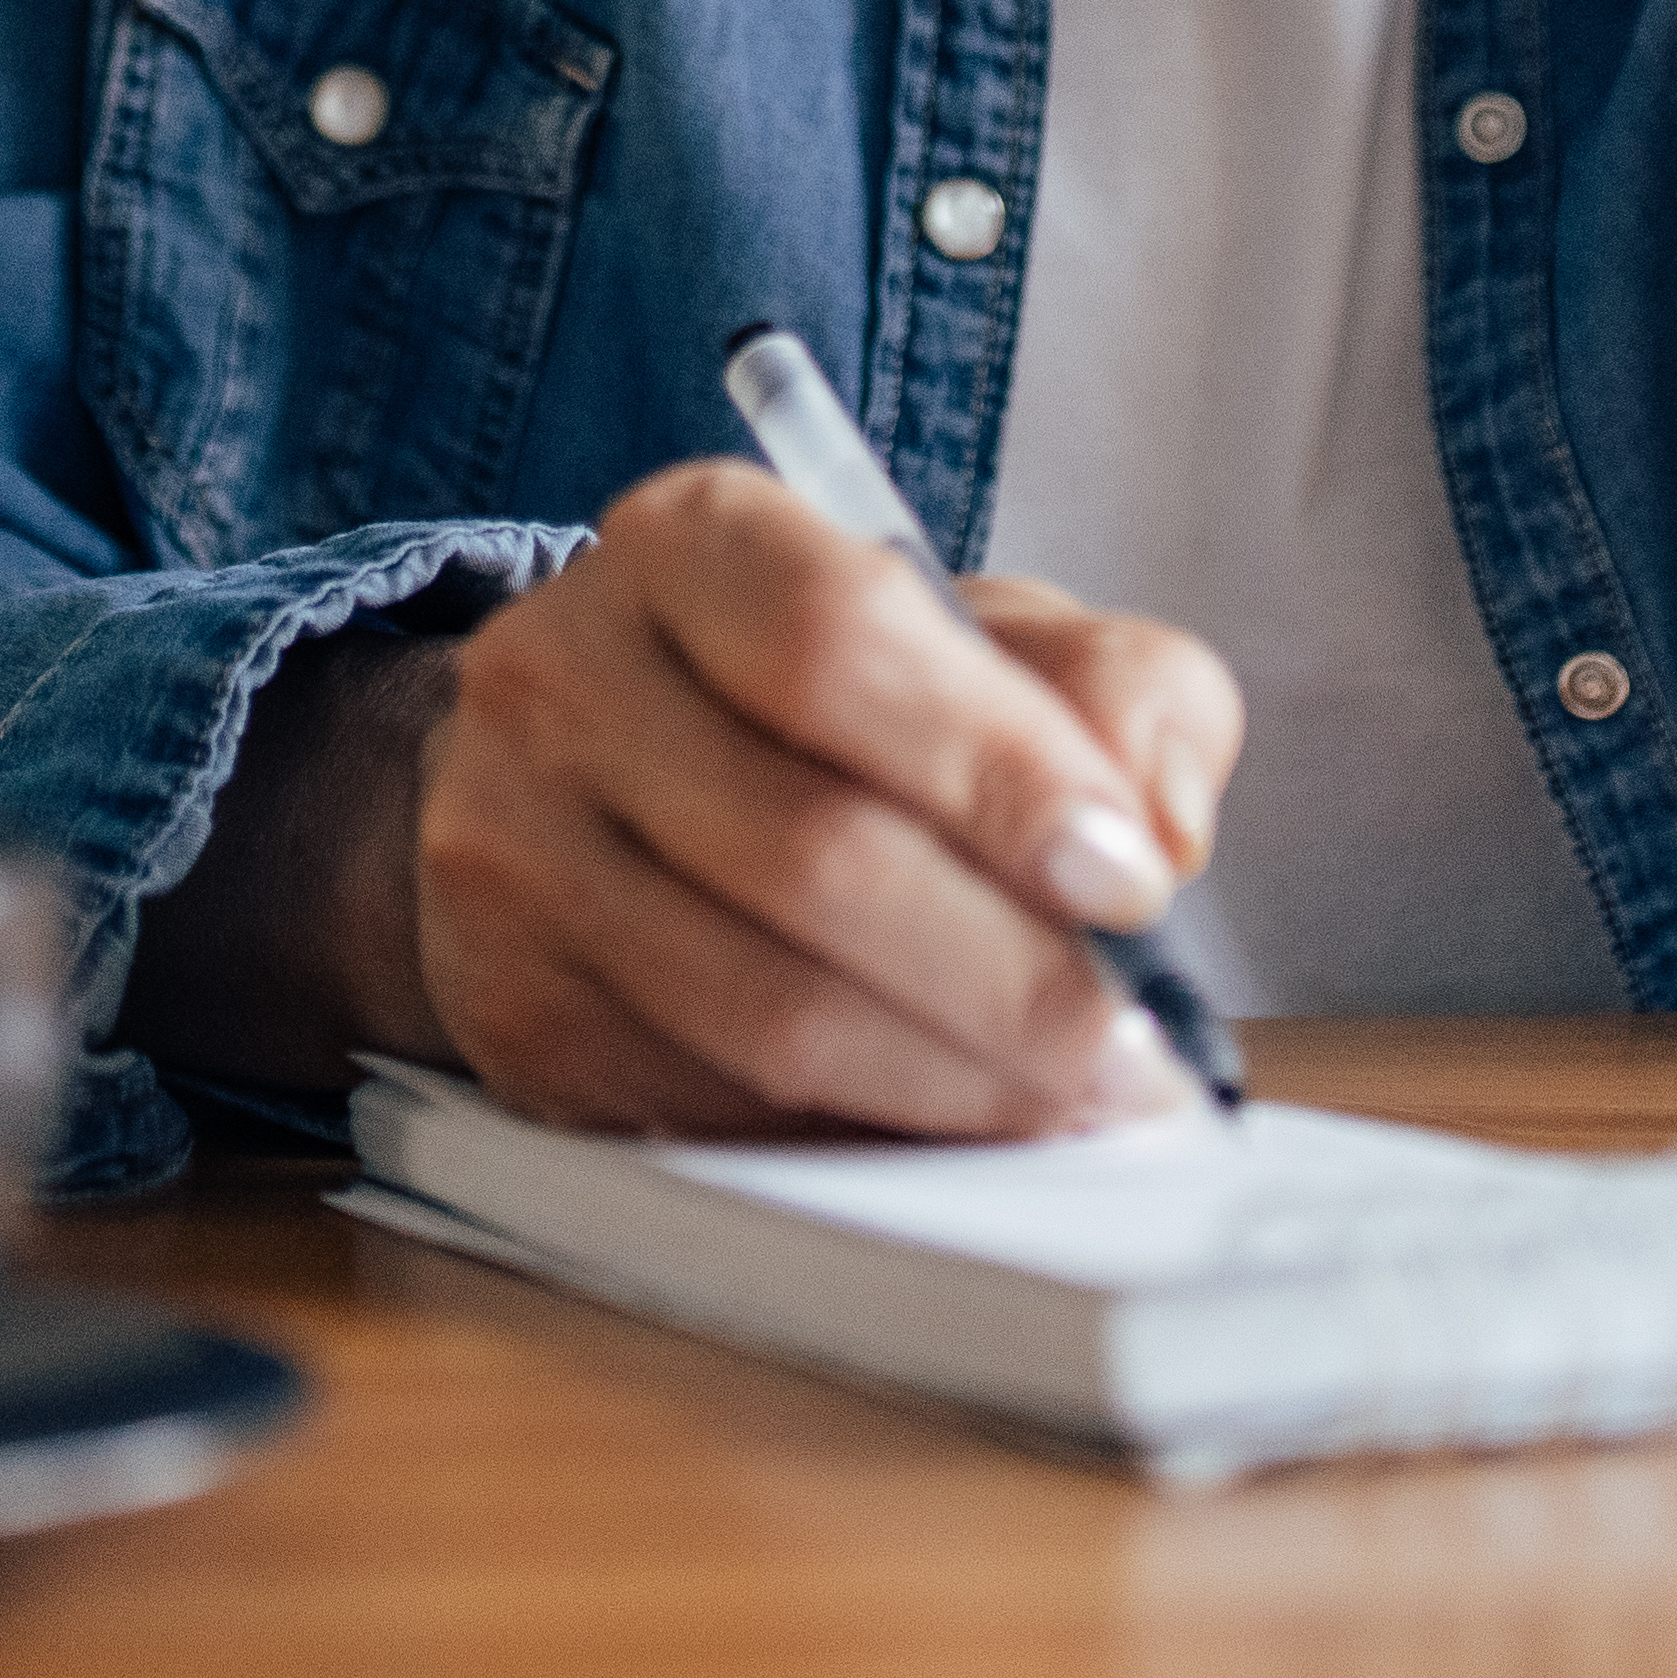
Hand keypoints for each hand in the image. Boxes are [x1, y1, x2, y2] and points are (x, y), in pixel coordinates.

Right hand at [406, 465, 1240, 1140]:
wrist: (592, 785)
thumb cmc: (826, 709)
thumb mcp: (985, 641)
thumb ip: (1114, 689)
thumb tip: (1163, 821)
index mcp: (690, 544)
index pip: (835, 642)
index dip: (1000, 772)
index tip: (1129, 878)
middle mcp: (562, 678)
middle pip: (807, 850)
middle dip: (1009, 977)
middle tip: (1137, 1048)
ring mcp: (513, 852)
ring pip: (761, 1008)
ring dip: (953, 1082)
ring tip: (1074, 1101)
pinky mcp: (513, 1011)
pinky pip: (710, 1105)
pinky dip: (858, 1133)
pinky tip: (949, 1120)